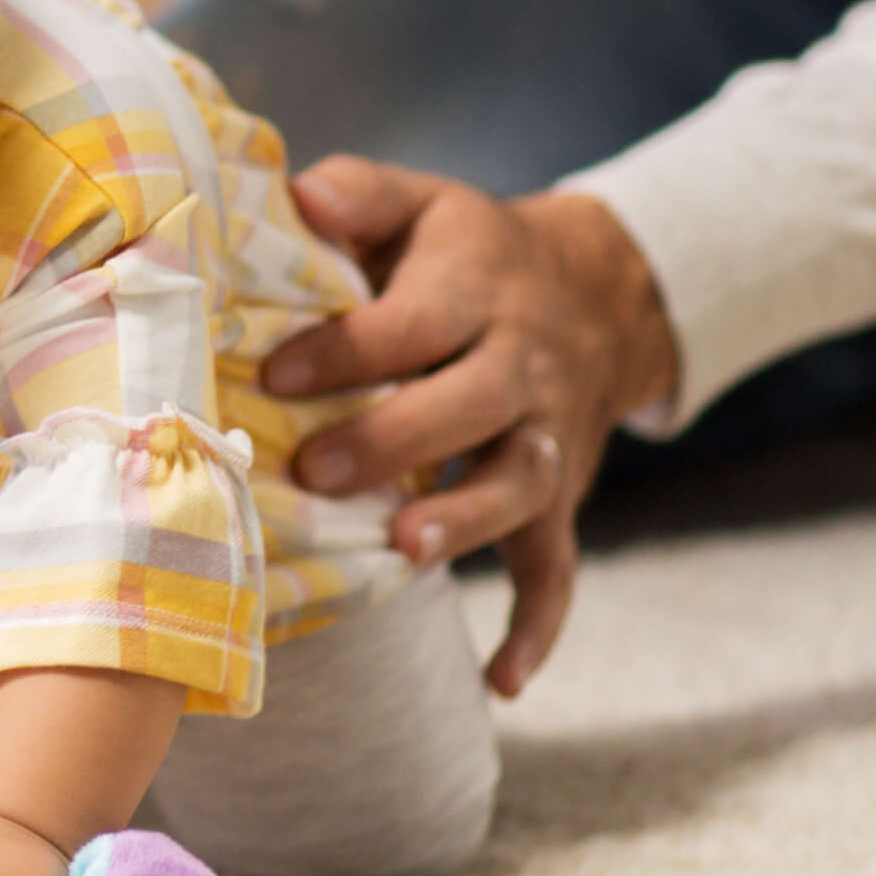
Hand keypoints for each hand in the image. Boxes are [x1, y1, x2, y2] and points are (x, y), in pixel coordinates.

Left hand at [260, 160, 684, 699]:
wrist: (602, 290)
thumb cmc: (468, 251)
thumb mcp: (422, 202)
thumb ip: (358, 192)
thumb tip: (298, 197)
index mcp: (476, 288)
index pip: (411, 323)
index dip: (345, 349)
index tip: (273, 374)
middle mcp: (522, 364)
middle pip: (473, 404)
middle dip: (397, 440)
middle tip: (315, 467)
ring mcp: (548, 437)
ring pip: (521, 484)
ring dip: (466, 521)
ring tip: (403, 551)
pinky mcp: (563, 495)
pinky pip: (562, 566)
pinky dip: (539, 626)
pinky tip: (502, 683)